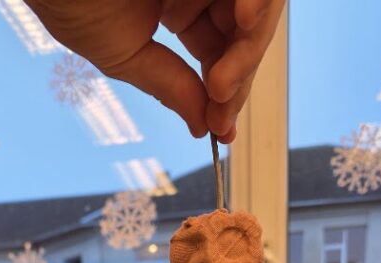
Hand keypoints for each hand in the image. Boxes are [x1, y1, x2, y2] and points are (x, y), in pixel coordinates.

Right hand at [24, 0, 285, 142]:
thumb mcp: (123, 53)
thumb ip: (169, 86)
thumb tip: (204, 127)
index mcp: (179, 4)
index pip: (220, 52)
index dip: (227, 93)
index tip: (223, 132)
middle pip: (245, 32)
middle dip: (241, 75)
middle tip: (222, 108)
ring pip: (257, 8)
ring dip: (250, 45)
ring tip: (223, 80)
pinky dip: (257, 2)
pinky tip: (245, 20)